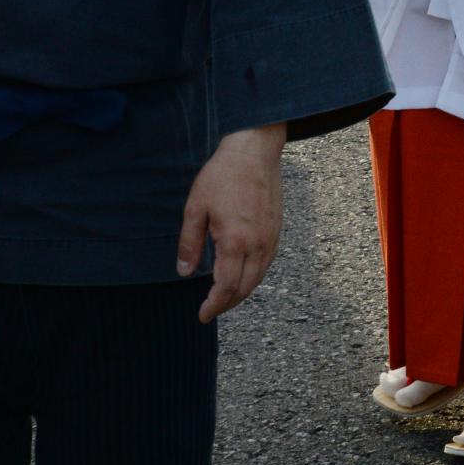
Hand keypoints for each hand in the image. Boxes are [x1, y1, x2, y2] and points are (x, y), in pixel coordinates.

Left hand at [177, 124, 285, 323]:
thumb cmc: (224, 175)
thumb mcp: (196, 207)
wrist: (254, 150)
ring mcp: (271, 236)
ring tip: (226, 295)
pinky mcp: (278, 228)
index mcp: (235, 241)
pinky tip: (244, 272)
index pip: (226, 287)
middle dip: (227, 303)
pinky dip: (255, 275)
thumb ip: (190, 243)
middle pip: (245, 288)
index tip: (203, 314)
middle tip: (212, 308)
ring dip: (242, 291)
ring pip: (259, 277)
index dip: (214, 306)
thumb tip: (185, 271)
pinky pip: (268, 262)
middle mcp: (257, 243)